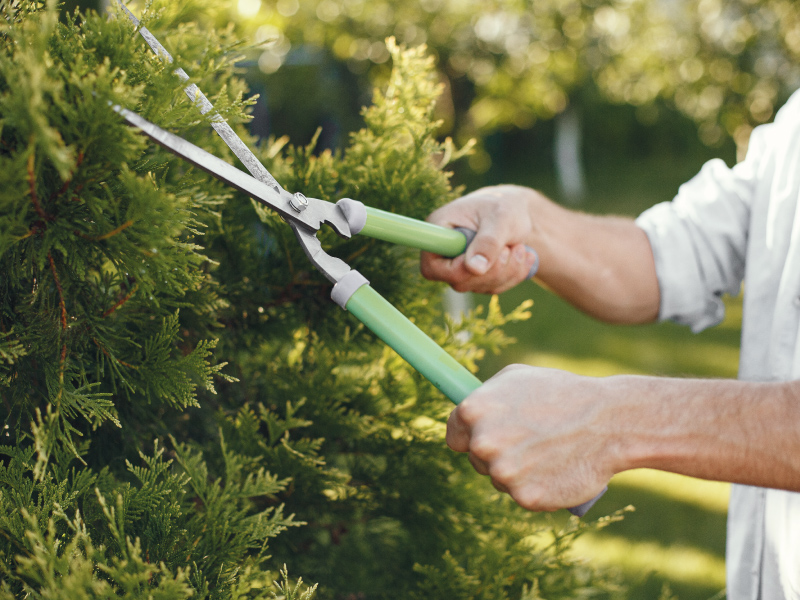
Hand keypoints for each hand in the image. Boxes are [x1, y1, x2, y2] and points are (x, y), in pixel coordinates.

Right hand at [420, 185, 540, 293]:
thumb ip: (488, 242)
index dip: (456, 271)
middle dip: (492, 270)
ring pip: (479, 287)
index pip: (431, 266)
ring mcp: (459, 266)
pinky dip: (513, 275)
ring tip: (519, 247)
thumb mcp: (500, 217)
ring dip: (507, 271)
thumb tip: (475, 269)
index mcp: (439, 229)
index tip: (483, 261)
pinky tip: (523, 256)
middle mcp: (444, 251)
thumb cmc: (505, 206)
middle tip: (510, 248)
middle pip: (458, 281)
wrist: (517, 211)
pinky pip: (493, 288)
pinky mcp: (476, 276)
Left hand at [446, 364, 617, 510]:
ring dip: (517, 472)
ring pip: (499, 479)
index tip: (487, 437)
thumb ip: (485, 396)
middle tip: (528, 441)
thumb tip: (466, 410)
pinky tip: (554, 470)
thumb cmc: (561, 393)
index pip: (454, 436)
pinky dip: (536, 488)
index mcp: (473, 411)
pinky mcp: (525, 497)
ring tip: (547, 452)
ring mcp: (503, 472)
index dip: (470, 436)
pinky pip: (523, 496)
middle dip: (496, 453)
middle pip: (476, 459)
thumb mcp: (516, 377)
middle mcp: (483, 443)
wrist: (607, 421)